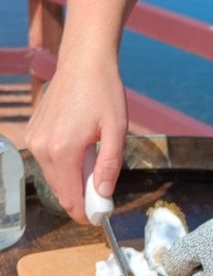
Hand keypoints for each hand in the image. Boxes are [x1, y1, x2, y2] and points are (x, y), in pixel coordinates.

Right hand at [25, 56, 127, 223]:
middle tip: (103, 188)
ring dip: (73, 178)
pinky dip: (63, 163)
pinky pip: (48, 160)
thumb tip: (103, 195)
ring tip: (94, 158)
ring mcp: (34, 139)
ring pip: (53, 176)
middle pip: (60, 191)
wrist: (83, 62)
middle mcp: (42, 148)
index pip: (70, 198)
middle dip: (81, 196)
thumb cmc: (103, 92)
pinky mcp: (33, 132)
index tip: (101, 214)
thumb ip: (108, 165)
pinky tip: (81, 146)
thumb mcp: (116, 130)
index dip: (86, 212)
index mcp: (63, 150)